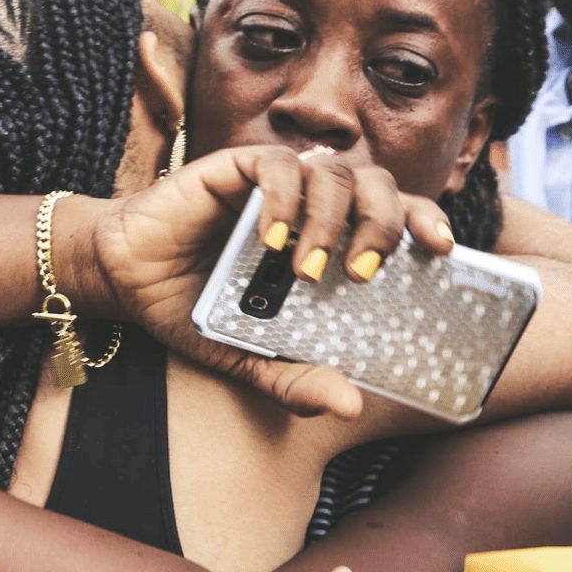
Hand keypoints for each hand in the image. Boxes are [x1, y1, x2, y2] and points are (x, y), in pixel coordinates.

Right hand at [89, 145, 453, 418]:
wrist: (126, 281)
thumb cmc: (194, 310)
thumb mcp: (250, 359)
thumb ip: (296, 379)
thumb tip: (349, 405)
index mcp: (331, 239)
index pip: (398, 215)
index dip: (427, 222)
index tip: (446, 252)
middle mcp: (311, 204)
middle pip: (379, 185)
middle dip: (385, 225)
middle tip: (362, 275)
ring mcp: (275, 182)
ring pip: (335, 170)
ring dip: (333, 219)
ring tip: (306, 270)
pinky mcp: (234, 167)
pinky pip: (277, 165)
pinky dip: (282, 200)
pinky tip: (269, 240)